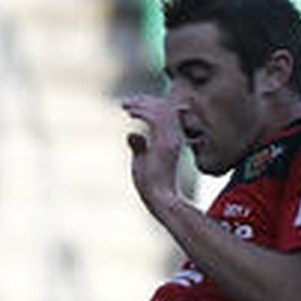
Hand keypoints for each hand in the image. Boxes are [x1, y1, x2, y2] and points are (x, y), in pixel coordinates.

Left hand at [121, 92, 184, 211]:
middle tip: (126, 102)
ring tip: (125, 105)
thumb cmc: (151, 186)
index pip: (166, 114)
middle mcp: (176, 137)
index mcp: (173, 140)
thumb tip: (131, 134)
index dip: (150, 106)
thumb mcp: (142, 162)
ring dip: (142, 104)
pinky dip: (142, 112)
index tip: (133, 105)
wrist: (159, 199)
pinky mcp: (166, 142)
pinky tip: (129, 112)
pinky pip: (156, 118)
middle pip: (164, 108)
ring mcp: (173, 139)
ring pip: (161, 110)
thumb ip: (139, 148)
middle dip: (145, 101)